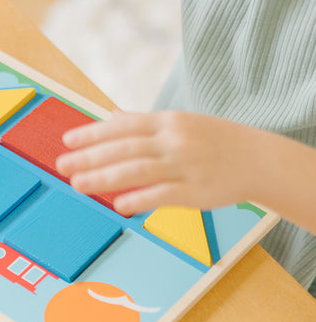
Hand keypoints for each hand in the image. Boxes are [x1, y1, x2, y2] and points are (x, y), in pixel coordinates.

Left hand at [55, 111, 263, 215]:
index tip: (67, 141)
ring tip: (78, 184)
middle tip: (62, 166)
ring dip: (105, 178)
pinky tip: (118, 205)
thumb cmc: (213, 140)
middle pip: (124, 148)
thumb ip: (142, 122)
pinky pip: (163, 194)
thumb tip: (111, 116)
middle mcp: (173, 141)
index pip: (122, 127)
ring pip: (138, 171)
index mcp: (167, 122)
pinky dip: (140, 199)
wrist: (259, 159)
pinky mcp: (195, 191)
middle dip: (90, 157)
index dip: (92, 134)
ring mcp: (184, 165)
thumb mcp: (179, 123)